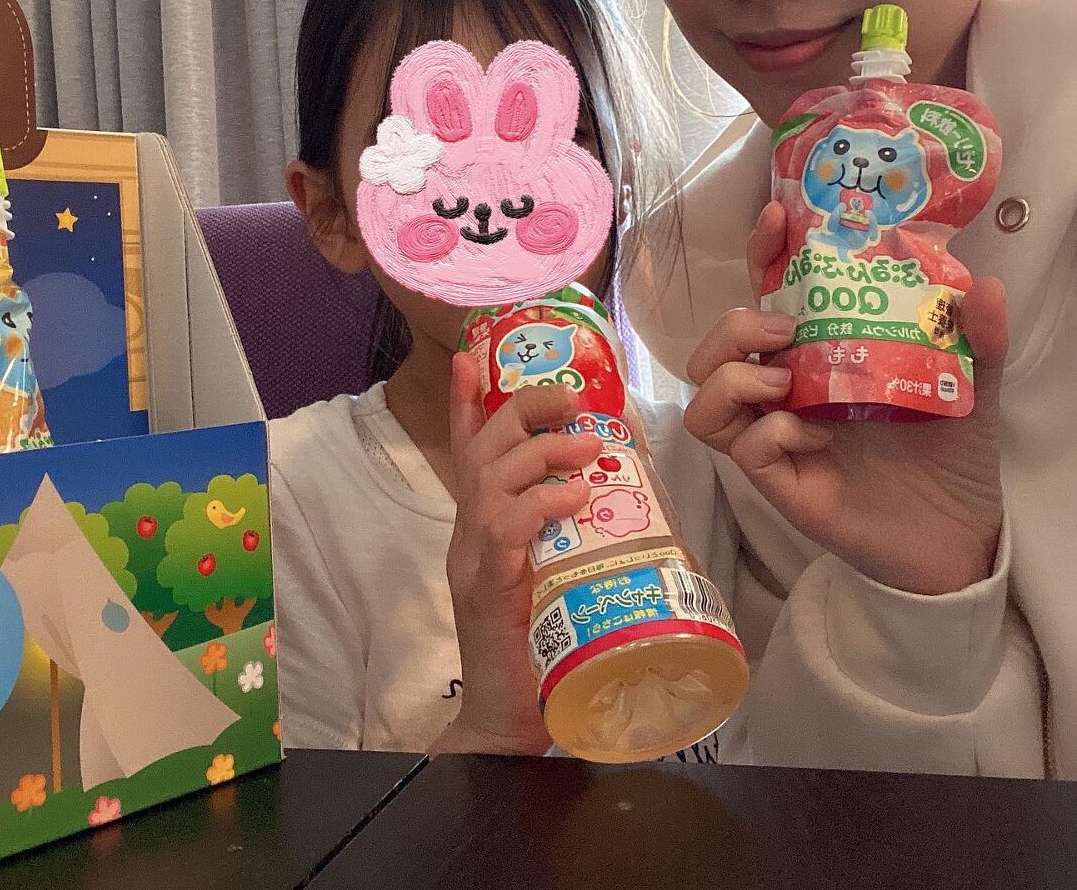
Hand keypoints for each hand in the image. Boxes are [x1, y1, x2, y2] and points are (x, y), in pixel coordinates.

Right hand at [431, 353, 601, 754]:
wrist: (510, 721)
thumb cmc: (541, 646)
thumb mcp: (558, 574)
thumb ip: (569, 534)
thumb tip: (609, 495)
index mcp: (484, 525)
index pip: (469, 451)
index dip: (467, 403)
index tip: (471, 357)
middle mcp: (470, 532)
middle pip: (483, 449)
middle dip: (522, 410)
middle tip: (569, 399)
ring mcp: (472, 557)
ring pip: (492, 478)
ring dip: (540, 451)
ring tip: (584, 444)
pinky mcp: (486, 588)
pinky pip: (505, 528)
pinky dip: (539, 503)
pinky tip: (573, 497)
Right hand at [683, 202, 1005, 595]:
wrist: (960, 530)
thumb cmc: (950, 450)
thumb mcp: (971, 383)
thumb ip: (976, 336)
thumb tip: (984, 284)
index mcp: (814, 355)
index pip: (763, 295)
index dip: (758, 254)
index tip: (776, 220)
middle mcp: (782, 392)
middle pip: (710, 348)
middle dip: (733, 327)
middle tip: (788, 334)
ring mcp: (774, 438)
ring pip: (702, 399)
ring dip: (734, 380)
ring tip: (788, 388)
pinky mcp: (780, 482)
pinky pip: (745, 449)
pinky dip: (772, 434)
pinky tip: (820, 438)